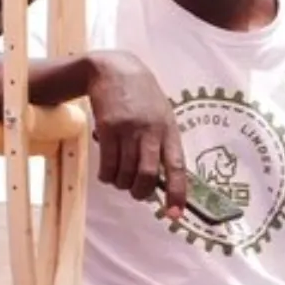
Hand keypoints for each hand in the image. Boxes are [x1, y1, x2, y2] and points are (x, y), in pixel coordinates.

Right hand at [83, 52, 186, 219]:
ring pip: (125, 173)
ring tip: (118, 178)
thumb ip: (161, 142)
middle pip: (147, 175)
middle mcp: (151, 131)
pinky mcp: (107, 129)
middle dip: (140, 192)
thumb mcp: (160, 114)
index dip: (178, 193)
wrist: (113, 70)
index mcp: (169, 130)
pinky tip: (106, 173)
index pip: (177, 167)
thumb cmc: (141, 95)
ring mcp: (128, 130)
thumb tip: (160, 178)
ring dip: (120, 183)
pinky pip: (107, 164)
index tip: (175, 214)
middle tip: (136, 192)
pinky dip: (106, 175)